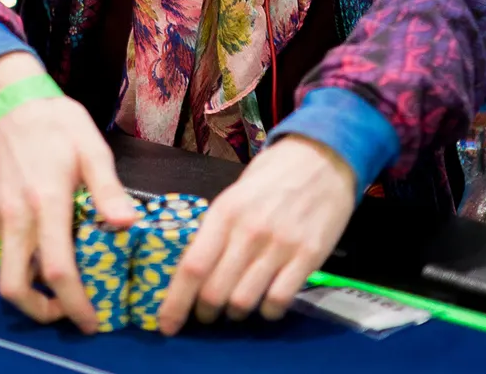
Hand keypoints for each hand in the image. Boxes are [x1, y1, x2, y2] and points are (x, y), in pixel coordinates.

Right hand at [0, 53, 139, 332]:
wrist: (5, 98)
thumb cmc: (54, 121)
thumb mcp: (90, 147)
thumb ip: (108, 189)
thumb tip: (128, 224)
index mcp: (46, 201)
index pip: (56, 268)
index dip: (73, 303)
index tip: (90, 321)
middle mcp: (14, 214)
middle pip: (13, 285)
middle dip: (39, 310)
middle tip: (68, 312)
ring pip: (7, 268)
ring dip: (32, 285)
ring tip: (65, 279)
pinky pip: (4, 246)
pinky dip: (24, 259)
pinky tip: (48, 244)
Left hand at [155, 136, 356, 334]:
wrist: (320, 160)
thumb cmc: (270, 179)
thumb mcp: (232, 197)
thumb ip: (215, 231)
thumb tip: (192, 269)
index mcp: (223, 213)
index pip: (192, 266)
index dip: (175, 301)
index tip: (165, 324)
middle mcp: (248, 231)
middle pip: (215, 290)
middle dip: (204, 311)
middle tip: (204, 314)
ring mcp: (280, 245)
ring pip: (245, 300)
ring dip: (234, 313)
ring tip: (234, 309)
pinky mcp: (309, 256)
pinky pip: (280, 299)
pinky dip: (267, 311)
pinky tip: (265, 304)